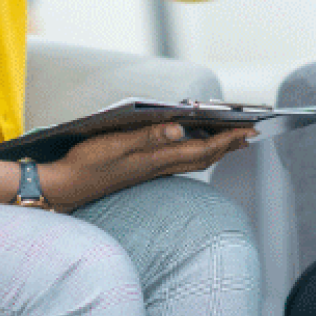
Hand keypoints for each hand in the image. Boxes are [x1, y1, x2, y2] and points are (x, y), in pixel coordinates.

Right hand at [41, 123, 253, 210]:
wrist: (65, 186)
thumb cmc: (88, 163)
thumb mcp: (117, 143)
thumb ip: (148, 135)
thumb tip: (180, 128)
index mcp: (158, 158)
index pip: (203, 149)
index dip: (228, 139)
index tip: (250, 129)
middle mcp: (159, 166)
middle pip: (203, 156)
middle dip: (228, 144)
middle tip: (250, 133)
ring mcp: (151, 170)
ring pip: (192, 159)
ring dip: (214, 148)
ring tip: (229, 137)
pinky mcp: (142, 169)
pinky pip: (178, 160)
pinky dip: (193, 150)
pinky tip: (191, 144)